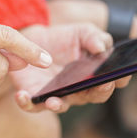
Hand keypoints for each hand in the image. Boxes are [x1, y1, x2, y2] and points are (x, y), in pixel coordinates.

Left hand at [9, 24, 131, 112]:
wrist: (33, 39)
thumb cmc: (62, 39)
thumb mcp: (81, 32)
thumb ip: (95, 37)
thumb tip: (101, 48)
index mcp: (92, 76)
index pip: (107, 84)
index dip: (114, 82)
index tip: (114, 78)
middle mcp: (76, 90)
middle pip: (90, 97)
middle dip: (95, 93)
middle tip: (97, 85)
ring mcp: (56, 94)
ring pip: (60, 105)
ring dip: (57, 105)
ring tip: (52, 101)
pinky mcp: (35, 95)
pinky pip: (31, 105)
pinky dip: (27, 103)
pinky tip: (22, 96)